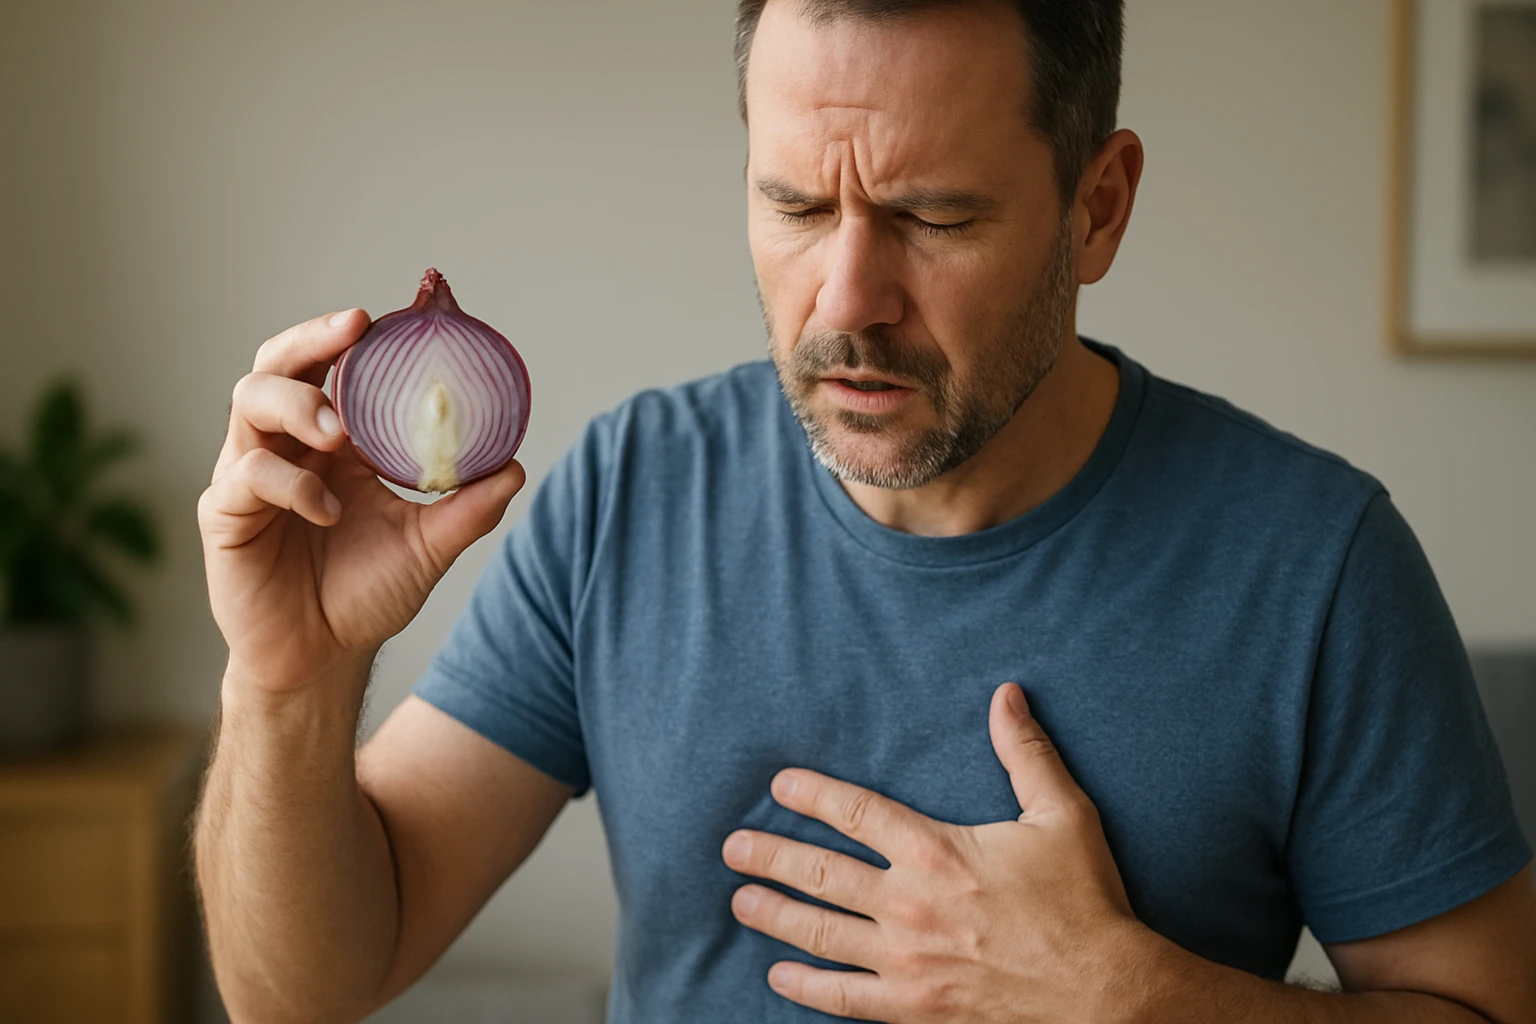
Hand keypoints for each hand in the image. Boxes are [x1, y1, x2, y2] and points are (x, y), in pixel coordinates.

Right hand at [198, 310, 526, 694]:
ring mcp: (250, 474)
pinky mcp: (224, 513)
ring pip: (249, 400)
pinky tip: (327, 510)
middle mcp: (286, 445)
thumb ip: (469, 509)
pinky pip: (247, 475)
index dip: (351, 336)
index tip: (387, 315)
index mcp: (333, 442)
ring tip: (339, 430)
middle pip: (277, 363)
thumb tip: (516, 467)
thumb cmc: (366, 593)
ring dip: (298, 403)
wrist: (323, 656)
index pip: (332, 367)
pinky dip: (290, 484)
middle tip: (353, 328)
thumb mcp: (428, 547)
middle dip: (311, 338)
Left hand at [721, 683, 1151, 1022]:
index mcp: (936, 850)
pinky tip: (778, 975)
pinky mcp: (914, 1007)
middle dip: (770, 856)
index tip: (778, 786)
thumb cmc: (1086, 903)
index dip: (810, 794)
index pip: (854, 811)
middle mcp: (909, 903)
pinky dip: (805, 987)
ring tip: (741, 900)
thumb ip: (1025, 753)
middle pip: (819, 872)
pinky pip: (843, 998)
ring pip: (819, 933)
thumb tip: (1006, 694)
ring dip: (774, 914)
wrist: (1106, 994)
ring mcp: (906, 960)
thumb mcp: (1063, 815)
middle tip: (733, 848)